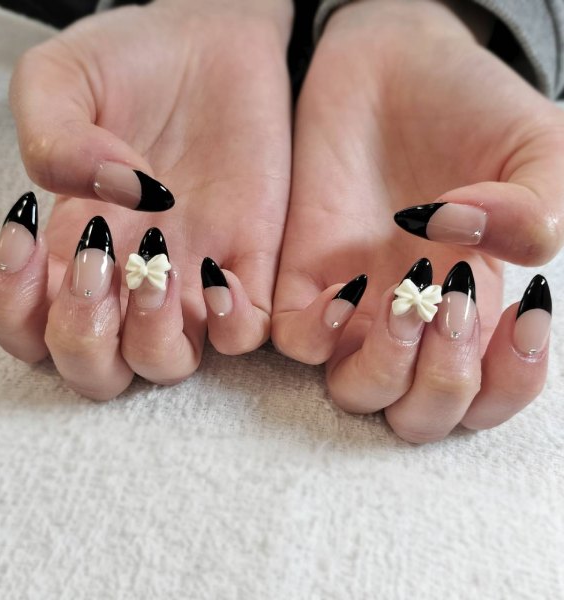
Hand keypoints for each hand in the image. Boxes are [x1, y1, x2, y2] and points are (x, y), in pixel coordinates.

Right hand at [0, 0, 291, 398]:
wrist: (212, 39)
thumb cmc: (129, 63)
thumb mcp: (61, 81)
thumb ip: (53, 138)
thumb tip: (107, 193)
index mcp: (71, 247)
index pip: (25, 326)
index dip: (12, 303)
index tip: (29, 229)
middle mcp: (127, 279)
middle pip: (93, 371)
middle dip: (83, 335)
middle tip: (98, 258)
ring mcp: (190, 280)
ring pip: (164, 365)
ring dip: (152, 337)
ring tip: (155, 261)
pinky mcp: (250, 264)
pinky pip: (243, 334)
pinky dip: (231, 323)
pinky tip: (214, 268)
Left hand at [272, 0, 559, 441]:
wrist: (391, 66)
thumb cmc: (470, 109)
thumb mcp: (536, 149)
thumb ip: (538, 207)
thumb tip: (474, 240)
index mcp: (473, 303)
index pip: (490, 395)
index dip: (511, 380)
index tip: (524, 312)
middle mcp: (411, 318)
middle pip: (420, 414)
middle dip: (443, 383)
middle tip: (453, 304)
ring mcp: (353, 303)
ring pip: (358, 392)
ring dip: (386, 368)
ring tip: (407, 298)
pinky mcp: (299, 276)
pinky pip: (297, 340)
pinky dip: (318, 333)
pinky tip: (347, 284)